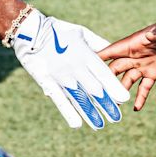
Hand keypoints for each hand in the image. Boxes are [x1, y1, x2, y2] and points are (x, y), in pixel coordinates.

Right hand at [12, 9, 128, 129]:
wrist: (31, 31)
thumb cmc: (60, 31)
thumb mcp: (82, 33)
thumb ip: (99, 45)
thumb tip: (115, 53)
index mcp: (85, 54)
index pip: (103, 74)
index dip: (114, 87)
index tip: (124, 99)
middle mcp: (75, 67)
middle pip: (94, 89)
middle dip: (106, 104)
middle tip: (116, 118)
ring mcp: (60, 75)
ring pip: (79, 97)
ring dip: (90, 113)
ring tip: (100, 125)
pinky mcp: (47, 81)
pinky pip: (59, 99)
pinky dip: (68, 112)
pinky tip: (77, 124)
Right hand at [98, 14, 155, 110]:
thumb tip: (151, 35)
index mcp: (134, 43)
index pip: (111, 52)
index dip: (97, 59)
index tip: (82, 68)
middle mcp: (134, 55)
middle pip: (114, 69)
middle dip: (104, 80)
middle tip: (95, 94)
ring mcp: (143, 65)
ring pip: (126, 80)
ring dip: (119, 91)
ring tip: (113, 106)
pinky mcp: (154, 73)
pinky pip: (144, 87)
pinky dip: (140, 98)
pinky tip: (136, 109)